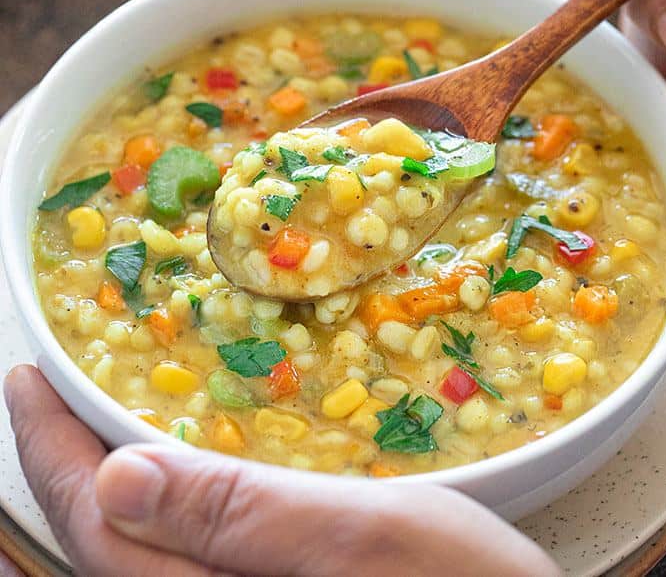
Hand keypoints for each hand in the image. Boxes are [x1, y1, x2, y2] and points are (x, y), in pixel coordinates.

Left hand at [4, 365, 558, 576]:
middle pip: (97, 552)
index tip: (25, 378)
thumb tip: (115, 480)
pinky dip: (150, 524)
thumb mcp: (362, 538)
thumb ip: (240, 513)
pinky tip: (161, 493)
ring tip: (79, 437)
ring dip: (94, 499)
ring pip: (132, 564)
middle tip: (40, 397)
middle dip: (59, 473)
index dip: (50, 448)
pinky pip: (178, 567)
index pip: (95, 524)